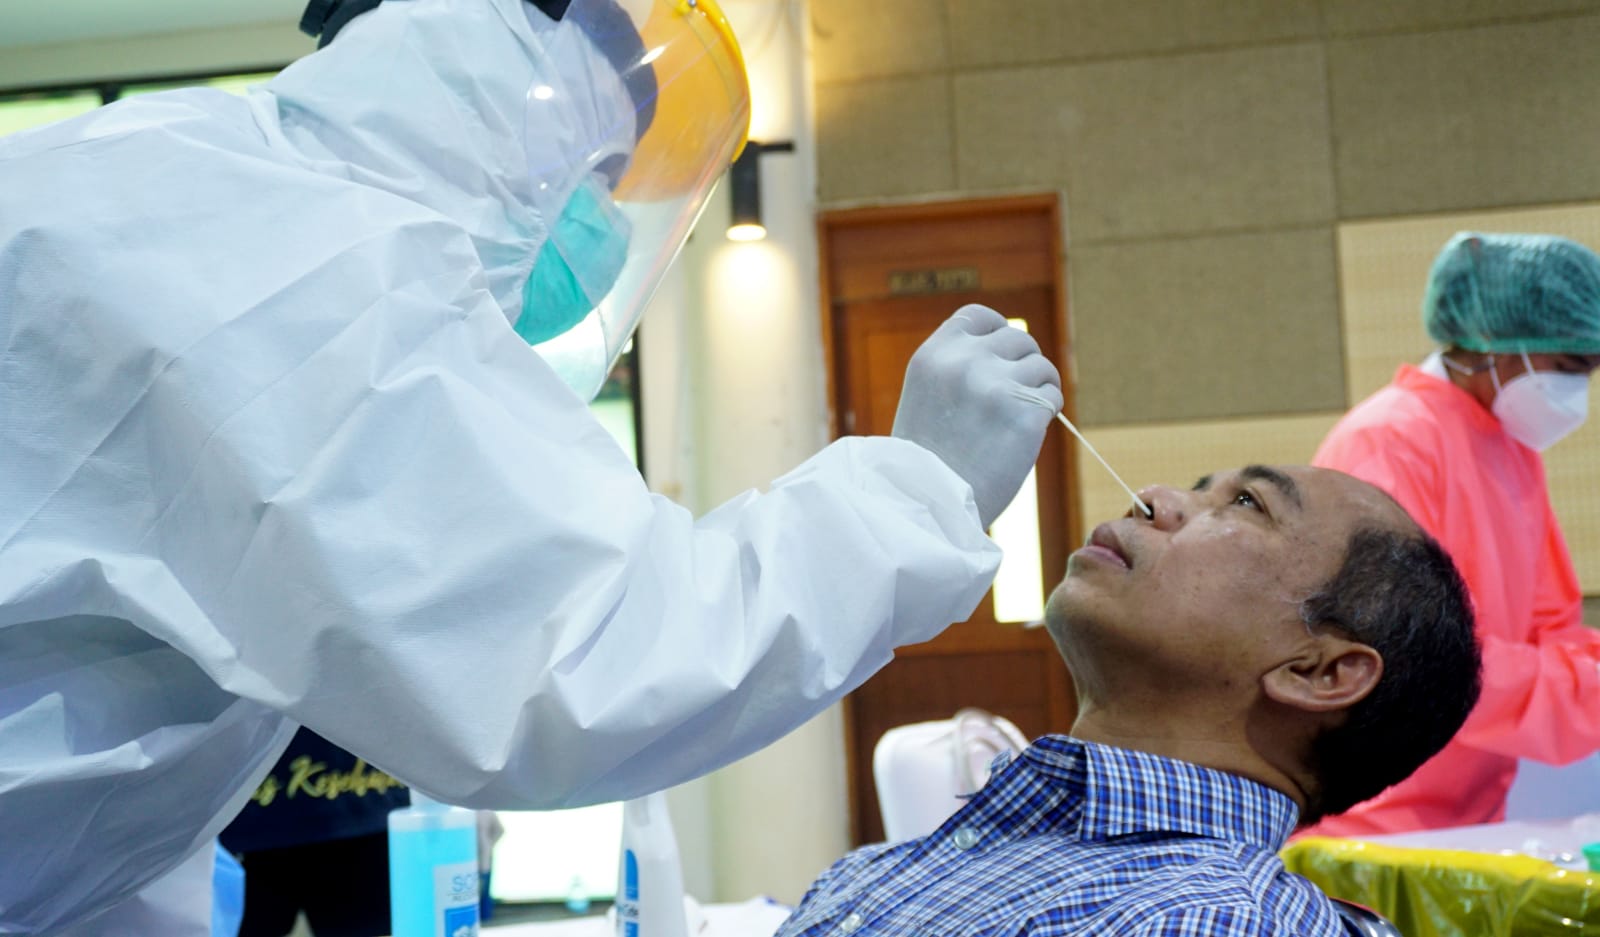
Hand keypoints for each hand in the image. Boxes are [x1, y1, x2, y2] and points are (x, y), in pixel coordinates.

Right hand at [892, 305, 1062, 526]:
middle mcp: (965, 361)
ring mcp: (997, 384)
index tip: (1003, 356)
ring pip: (1041, 366)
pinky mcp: (1025, 412)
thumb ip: (959, 369)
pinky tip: (1027, 433)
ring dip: (1038, 389)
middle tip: (1017, 396)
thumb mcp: (927, 397)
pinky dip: (1048, 411)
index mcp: (935, 354)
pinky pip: (1053, 395)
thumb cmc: (927, 460)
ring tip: (1020, 419)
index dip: (997, 333)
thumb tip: (1009, 351)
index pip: (981, 317)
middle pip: (1018, 339)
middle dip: (1024, 364)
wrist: (928, 505)